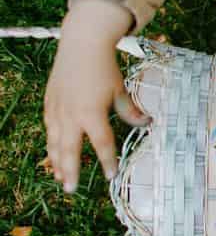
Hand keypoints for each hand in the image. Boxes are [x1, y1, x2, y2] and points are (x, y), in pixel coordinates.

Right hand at [44, 0, 145, 192]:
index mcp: (92, 113)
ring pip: (55, 144)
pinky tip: (53, 154)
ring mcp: (57, 111)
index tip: (111, 175)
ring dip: (57, 163)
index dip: (107, 161)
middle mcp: (71, 116)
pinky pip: (49, 131)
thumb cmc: (104, 68)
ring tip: (60, 178)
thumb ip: (130, 111)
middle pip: (70, 151)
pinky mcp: (49, 105)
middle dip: (70, 172)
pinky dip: (51, 145)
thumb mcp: (121, 90)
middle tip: (71, 190)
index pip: (102, 144)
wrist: (81, 45)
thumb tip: (146, 123)